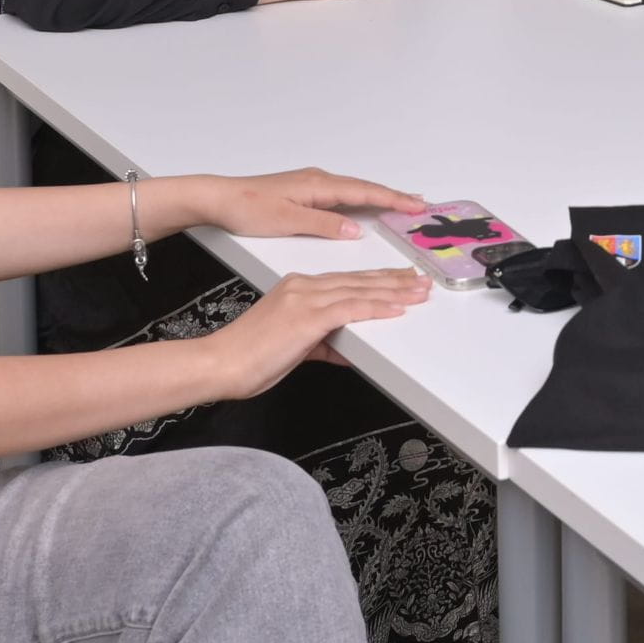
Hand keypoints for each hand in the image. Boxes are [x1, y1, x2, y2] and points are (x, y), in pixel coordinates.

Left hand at [184, 167, 427, 240]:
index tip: (415, 206)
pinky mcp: (305, 192)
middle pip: (364, 188)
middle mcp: (318, 181)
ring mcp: (312, 185)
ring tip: (401, 203)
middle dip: (393, 196)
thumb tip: (355, 230)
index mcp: (318, 186)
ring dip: (379, 197)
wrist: (219, 198)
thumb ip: (324, 224)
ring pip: (354, 190)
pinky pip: (342, 194)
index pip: (364, 193)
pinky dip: (360, 198)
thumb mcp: (287, 221)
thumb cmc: (248, 208)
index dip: (392, 200)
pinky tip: (363, 205)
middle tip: (420, 204)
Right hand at [192, 268, 428, 396]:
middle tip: (421, 280)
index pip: (347, 281)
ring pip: (360, 290)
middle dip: (394, 281)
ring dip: (394, 292)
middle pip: (359, 281)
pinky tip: (396, 308)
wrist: (221, 363)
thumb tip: (349, 351)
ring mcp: (305, 298)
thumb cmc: (249, 357)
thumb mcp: (294, 347)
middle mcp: (303, 286)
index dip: (378, 280)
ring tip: (419, 291)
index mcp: (298, 288)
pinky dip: (376, 307)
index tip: (401, 279)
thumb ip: (324, 345)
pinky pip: (350, 308)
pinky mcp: (306, 316)